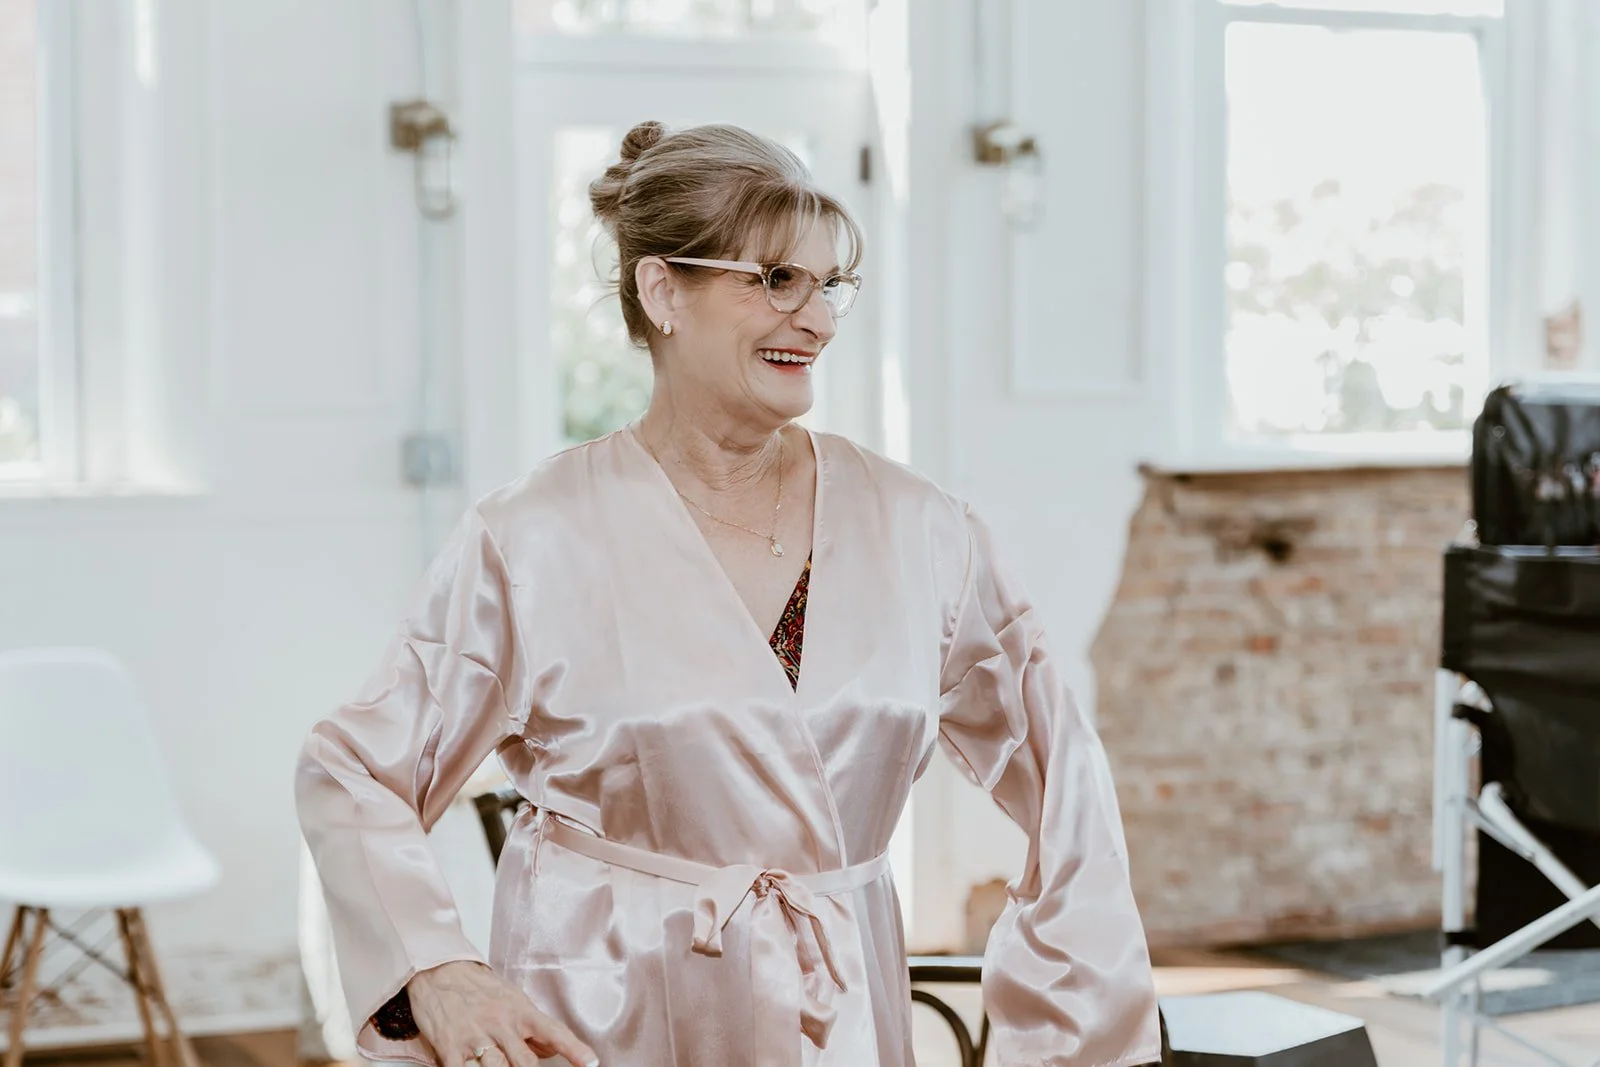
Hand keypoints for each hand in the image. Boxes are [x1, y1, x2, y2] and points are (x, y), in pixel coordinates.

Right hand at [406, 960, 597, 1066]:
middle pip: (525, 1062)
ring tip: (502, 1066)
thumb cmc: (477, 986)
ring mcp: (475, 1036)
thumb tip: (554, 1050)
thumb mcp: (512, 1000)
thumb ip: (533, 1028)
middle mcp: (500, 1023)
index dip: (574, 1049)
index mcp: (520, 1011)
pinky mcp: (451, 1047)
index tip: (590, 1063)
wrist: (437, 971)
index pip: (554, 1032)